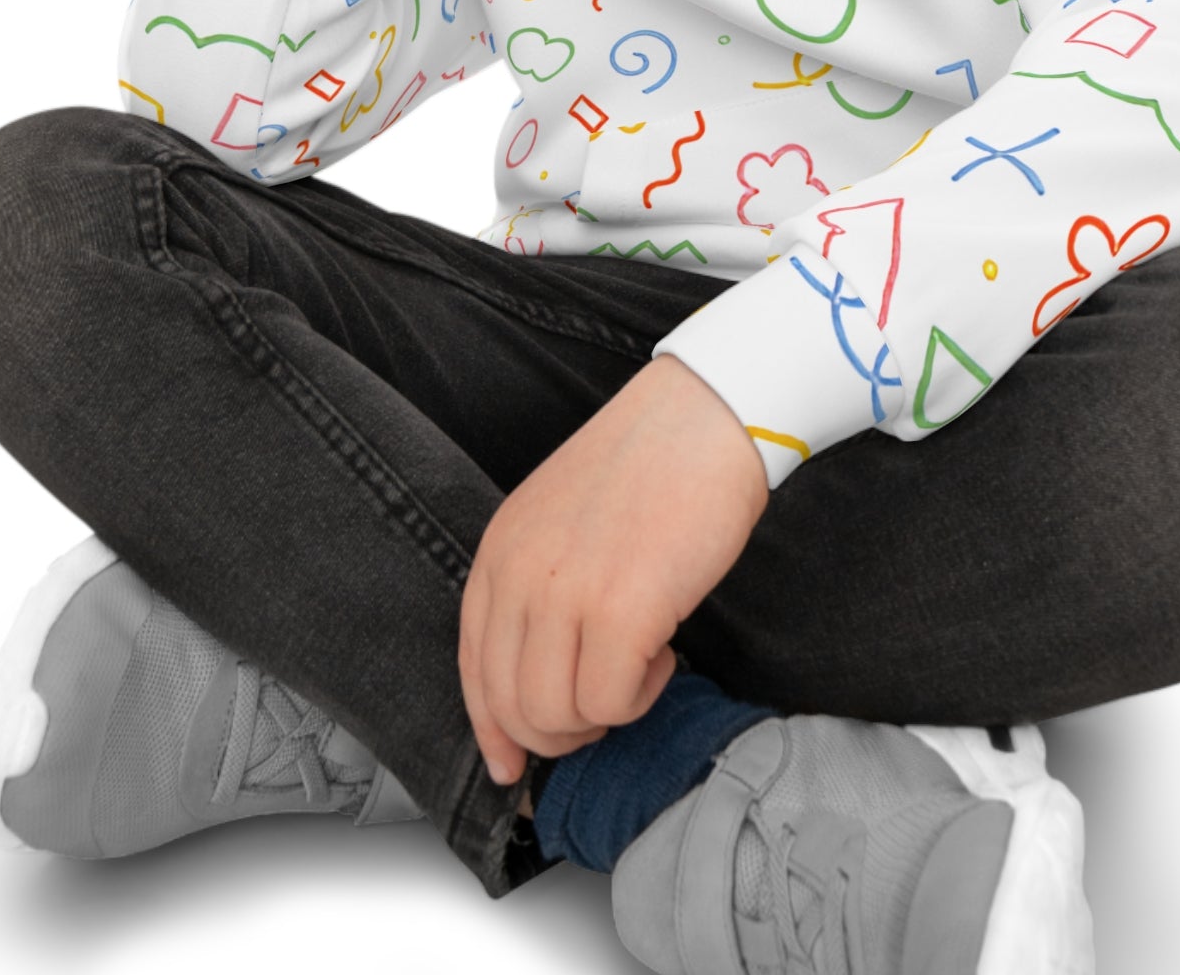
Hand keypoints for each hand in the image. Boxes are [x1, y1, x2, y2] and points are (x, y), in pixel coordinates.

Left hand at [459, 353, 769, 786]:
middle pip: (511, 708)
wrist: (706, 416)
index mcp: (499, 551)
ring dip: (604, 714)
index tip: (511, 764)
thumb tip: (539, 678)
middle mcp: (519, 574)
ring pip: (557, 717)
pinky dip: (641, 697)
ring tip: (640, 666)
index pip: (473, 670)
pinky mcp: (622, 611)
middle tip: (606, 704)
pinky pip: (612, 704)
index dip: (492, 731)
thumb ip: (538, 588)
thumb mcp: (562, 521)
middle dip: (560, 733)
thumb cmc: (650, 467)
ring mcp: (566, 593)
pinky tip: (664, 652)